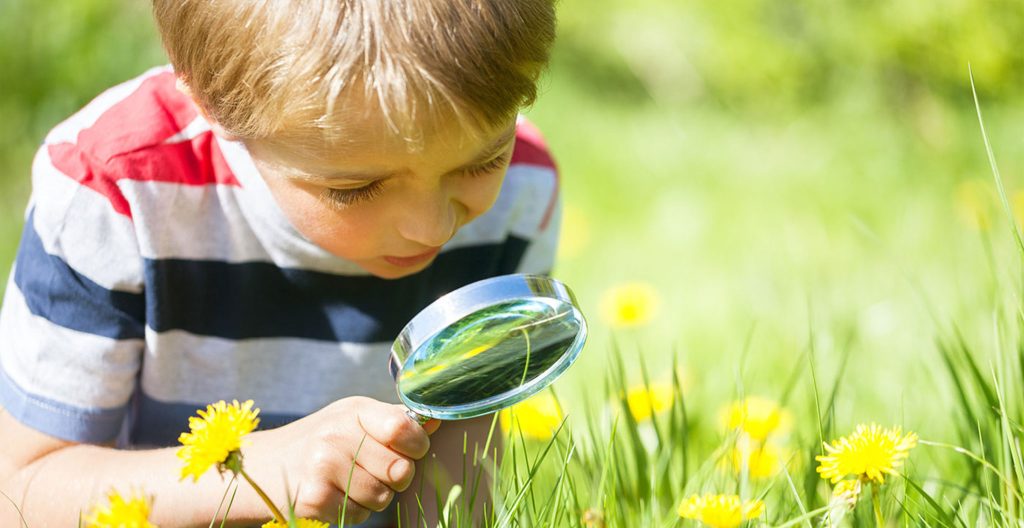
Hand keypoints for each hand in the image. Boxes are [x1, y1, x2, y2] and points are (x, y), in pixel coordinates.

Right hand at [249, 396, 440, 523]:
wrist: (260, 467)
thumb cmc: (317, 441)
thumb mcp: (352, 419)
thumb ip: (393, 421)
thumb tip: (436, 419)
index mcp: (353, 410)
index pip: (403, 428)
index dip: (417, 445)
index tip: (409, 449)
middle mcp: (337, 435)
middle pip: (400, 470)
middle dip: (395, 478)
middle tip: (374, 470)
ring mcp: (322, 467)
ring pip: (383, 497)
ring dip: (374, 497)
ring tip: (349, 482)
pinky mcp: (313, 499)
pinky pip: (359, 515)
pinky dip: (353, 512)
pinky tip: (333, 495)